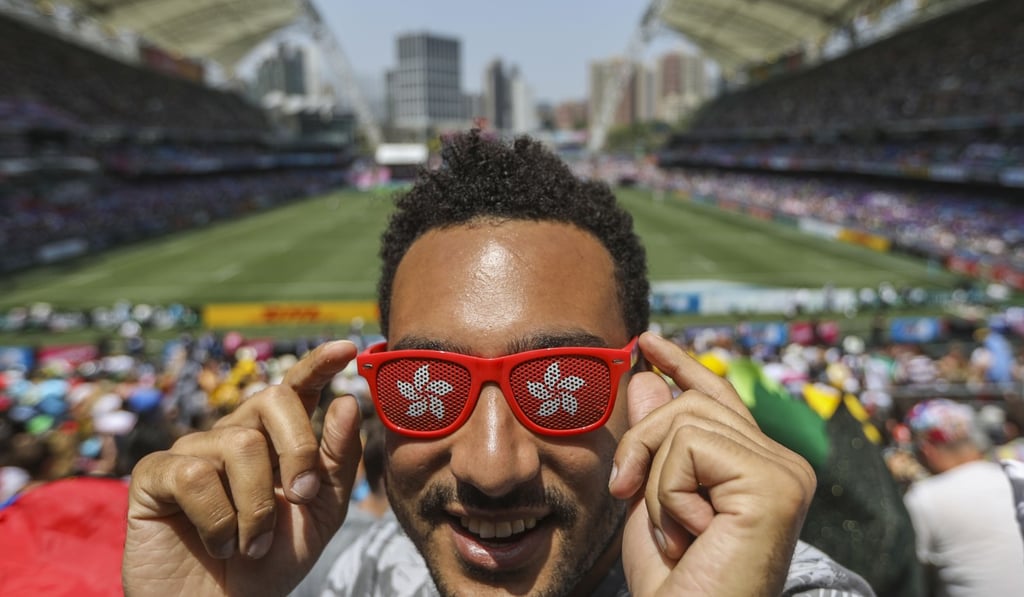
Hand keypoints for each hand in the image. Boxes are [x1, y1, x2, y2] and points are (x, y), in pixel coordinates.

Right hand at [123, 341, 363, 595]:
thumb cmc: (270, 564)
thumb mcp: (320, 513)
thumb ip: (337, 461)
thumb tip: (346, 402)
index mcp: (274, 441)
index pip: (295, 389)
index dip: (317, 365)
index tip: (347, 349)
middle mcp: (232, 435)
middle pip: (273, 400)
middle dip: (300, 450)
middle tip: (302, 499)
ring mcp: (191, 451)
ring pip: (239, 444)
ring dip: (258, 507)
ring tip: (252, 544)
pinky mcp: (154, 475)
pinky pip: (194, 475)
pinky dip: (218, 521)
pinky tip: (216, 544)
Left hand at [610, 333, 815, 595]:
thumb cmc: (671, 579)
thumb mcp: (650, 496)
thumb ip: (654, 439)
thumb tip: (645, 377)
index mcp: (756, 466)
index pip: (716, 398)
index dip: (680, 366)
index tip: (647, 342)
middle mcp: (782, 464)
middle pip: (689, 403)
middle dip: (641, 447)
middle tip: (625, 492)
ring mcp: (785, 472)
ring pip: (686, 420)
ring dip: (655, 479)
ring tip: (674, 530)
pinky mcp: (776, 484)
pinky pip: (692, 446)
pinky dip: (669, 491)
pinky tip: (691, 533)